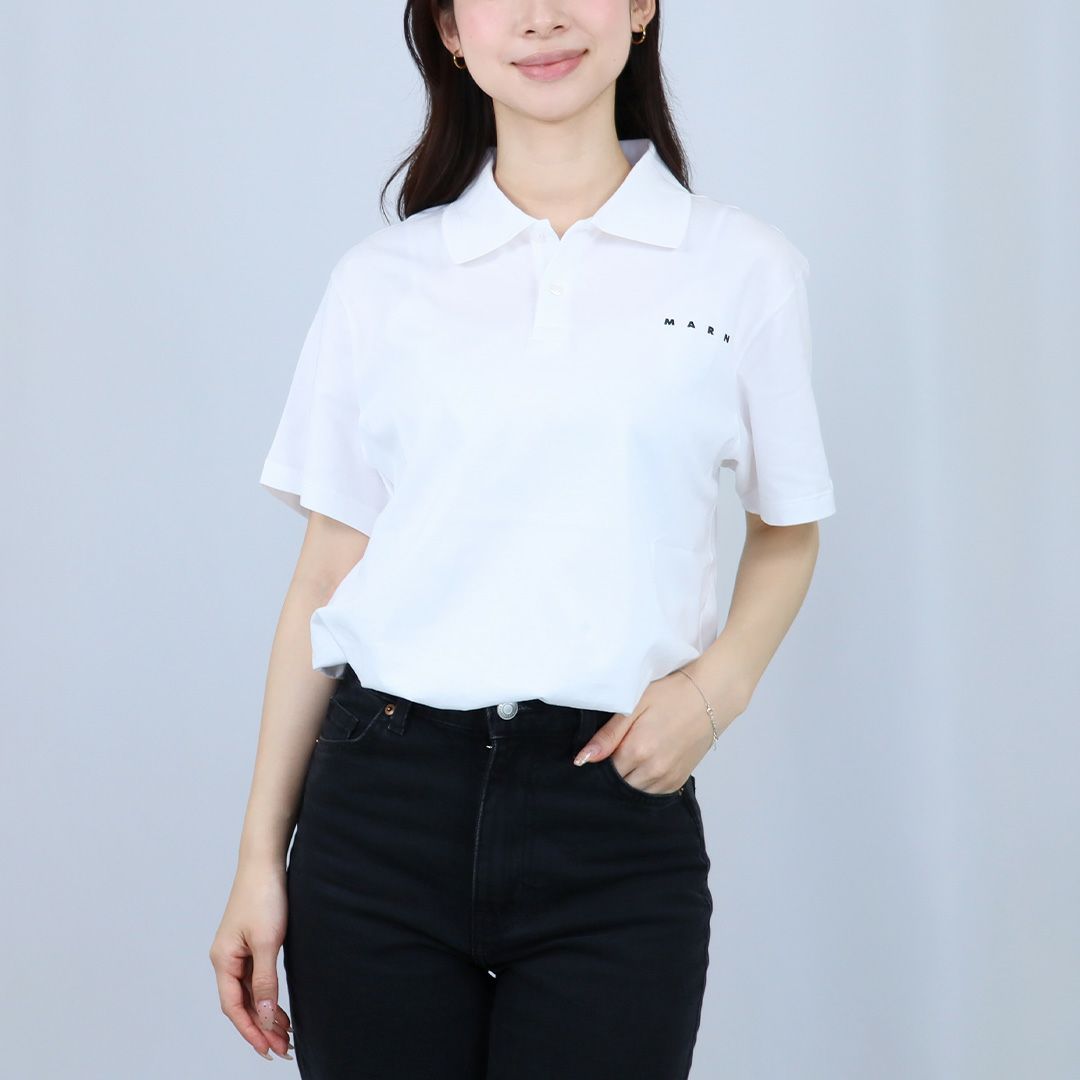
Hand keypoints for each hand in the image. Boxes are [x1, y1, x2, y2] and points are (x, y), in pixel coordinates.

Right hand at [209, 862, 293, 1060]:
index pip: (234, 1007)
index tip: (268, 1050)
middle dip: (261, 1028)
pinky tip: (279, 1007)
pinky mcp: (251, 942)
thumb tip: (264, 1016)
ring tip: (285, 1035)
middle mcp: (226, 958)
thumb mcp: (267, 941)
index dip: (251, 1031)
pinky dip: (267, 995)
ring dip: (265, 1014)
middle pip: (241, 1003)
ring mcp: (238, 950)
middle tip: (283, 1049)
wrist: (266, 860)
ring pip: (249, 992)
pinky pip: (256, 978)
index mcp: (223, 960)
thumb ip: (265, 980)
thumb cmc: (264, 895)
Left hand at [571, 668, 733, 793]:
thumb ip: (608, 736)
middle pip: (618, 785)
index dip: (600, 761)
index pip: (604, 772)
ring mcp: (667, 778)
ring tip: (633, 754)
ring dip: (628, 780)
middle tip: (617, 751)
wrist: (710, 696)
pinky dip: (644, 782)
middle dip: (613, 773)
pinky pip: (652, 793)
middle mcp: (652, 771)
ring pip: (635, 792)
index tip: (602, 750)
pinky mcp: (678, 781)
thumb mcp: (634, 705)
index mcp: (637, 750)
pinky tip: (646, 762)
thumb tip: (582, 760)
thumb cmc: (671, 694)